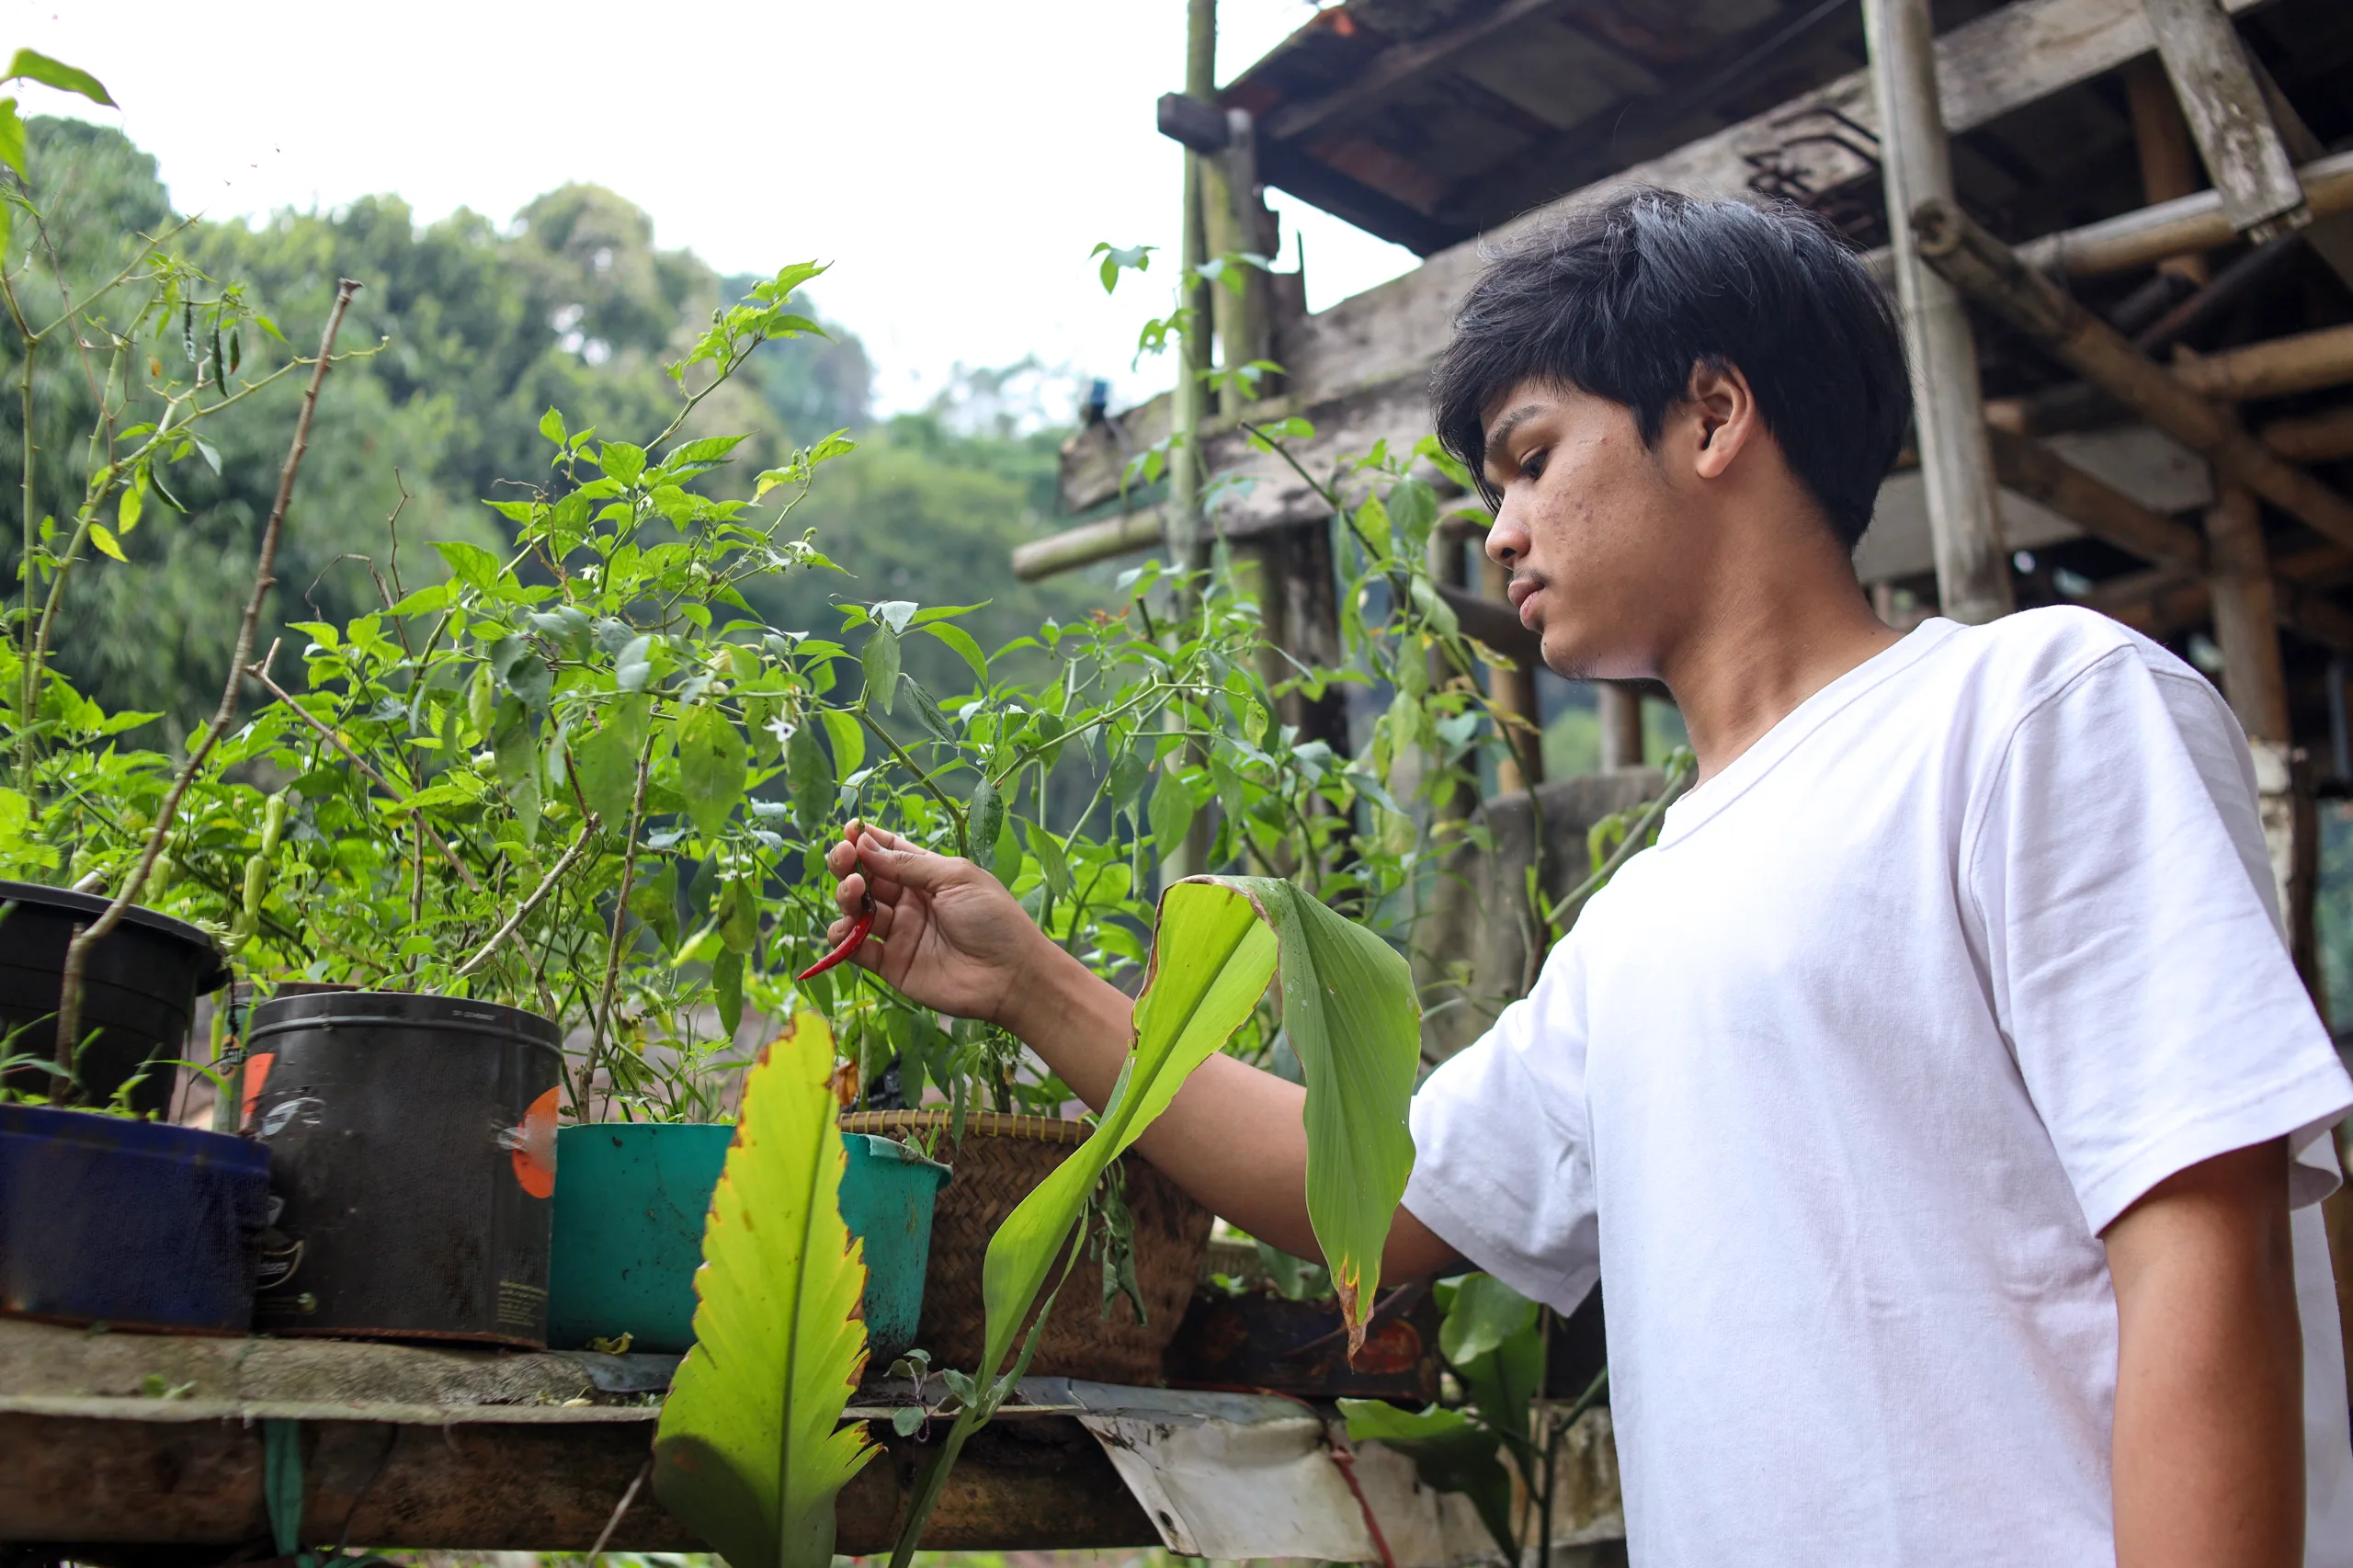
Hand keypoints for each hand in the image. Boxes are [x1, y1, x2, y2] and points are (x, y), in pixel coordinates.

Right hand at [818, 820, 1049, 1026]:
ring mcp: (899, 933)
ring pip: (857, 910)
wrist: (1010, 976)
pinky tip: (845, 928)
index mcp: (927, 875)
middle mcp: (909, 901)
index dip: (866, 840)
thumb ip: (909, 865)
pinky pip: (856, 948)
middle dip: (849, 863)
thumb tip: (865, 843)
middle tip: (843, 856)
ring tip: (855, 891)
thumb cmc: (993, 919)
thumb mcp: (955, 878)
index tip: (851, 830)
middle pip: (866, 878)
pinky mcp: (891, 964)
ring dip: (847, 897)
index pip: (888, 851)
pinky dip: (842, 937)